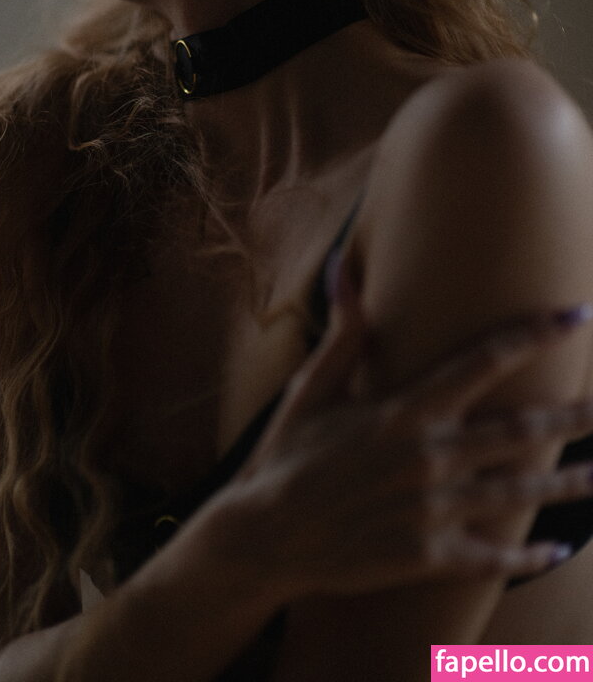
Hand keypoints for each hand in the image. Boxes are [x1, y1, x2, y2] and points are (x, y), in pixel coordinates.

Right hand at [230, 299, 592, 600]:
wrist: (265, 536)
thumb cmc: (287, 454)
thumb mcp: (312, 389)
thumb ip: (344, 334)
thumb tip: (344, 271)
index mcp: (404, 411)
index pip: (484, 361)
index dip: (534, 334)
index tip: (577, 313)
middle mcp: (428, 457)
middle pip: (519, 431)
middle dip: (572, 415)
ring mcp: (432, 510)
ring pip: (518, 493)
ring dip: (567, 483)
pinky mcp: (428, 555)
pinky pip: (491, 556)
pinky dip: (526, 557)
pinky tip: (554, 551)